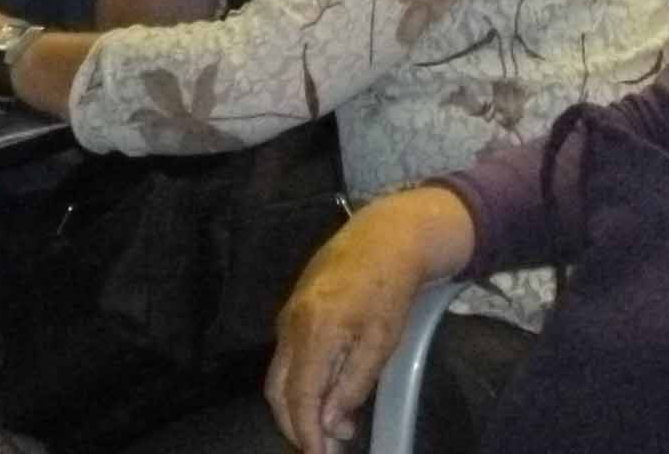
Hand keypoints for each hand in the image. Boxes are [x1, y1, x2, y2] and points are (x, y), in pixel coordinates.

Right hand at [267, 191, 475, 450]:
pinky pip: (288, 356)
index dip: (305, 433)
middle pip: (278, 392)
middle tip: (328, 447)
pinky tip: (329, 391)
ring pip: (280, 375)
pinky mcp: (293, 309)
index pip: (298, 398)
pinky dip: (301, 382)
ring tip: (335, 425)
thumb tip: (326, 423)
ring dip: (300, 406)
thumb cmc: (390, 288)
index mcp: (314, 331)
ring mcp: (288, 314)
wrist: (386, 235)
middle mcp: (291, 324)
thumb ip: (352, 384)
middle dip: (298, 426)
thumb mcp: (382, 341)